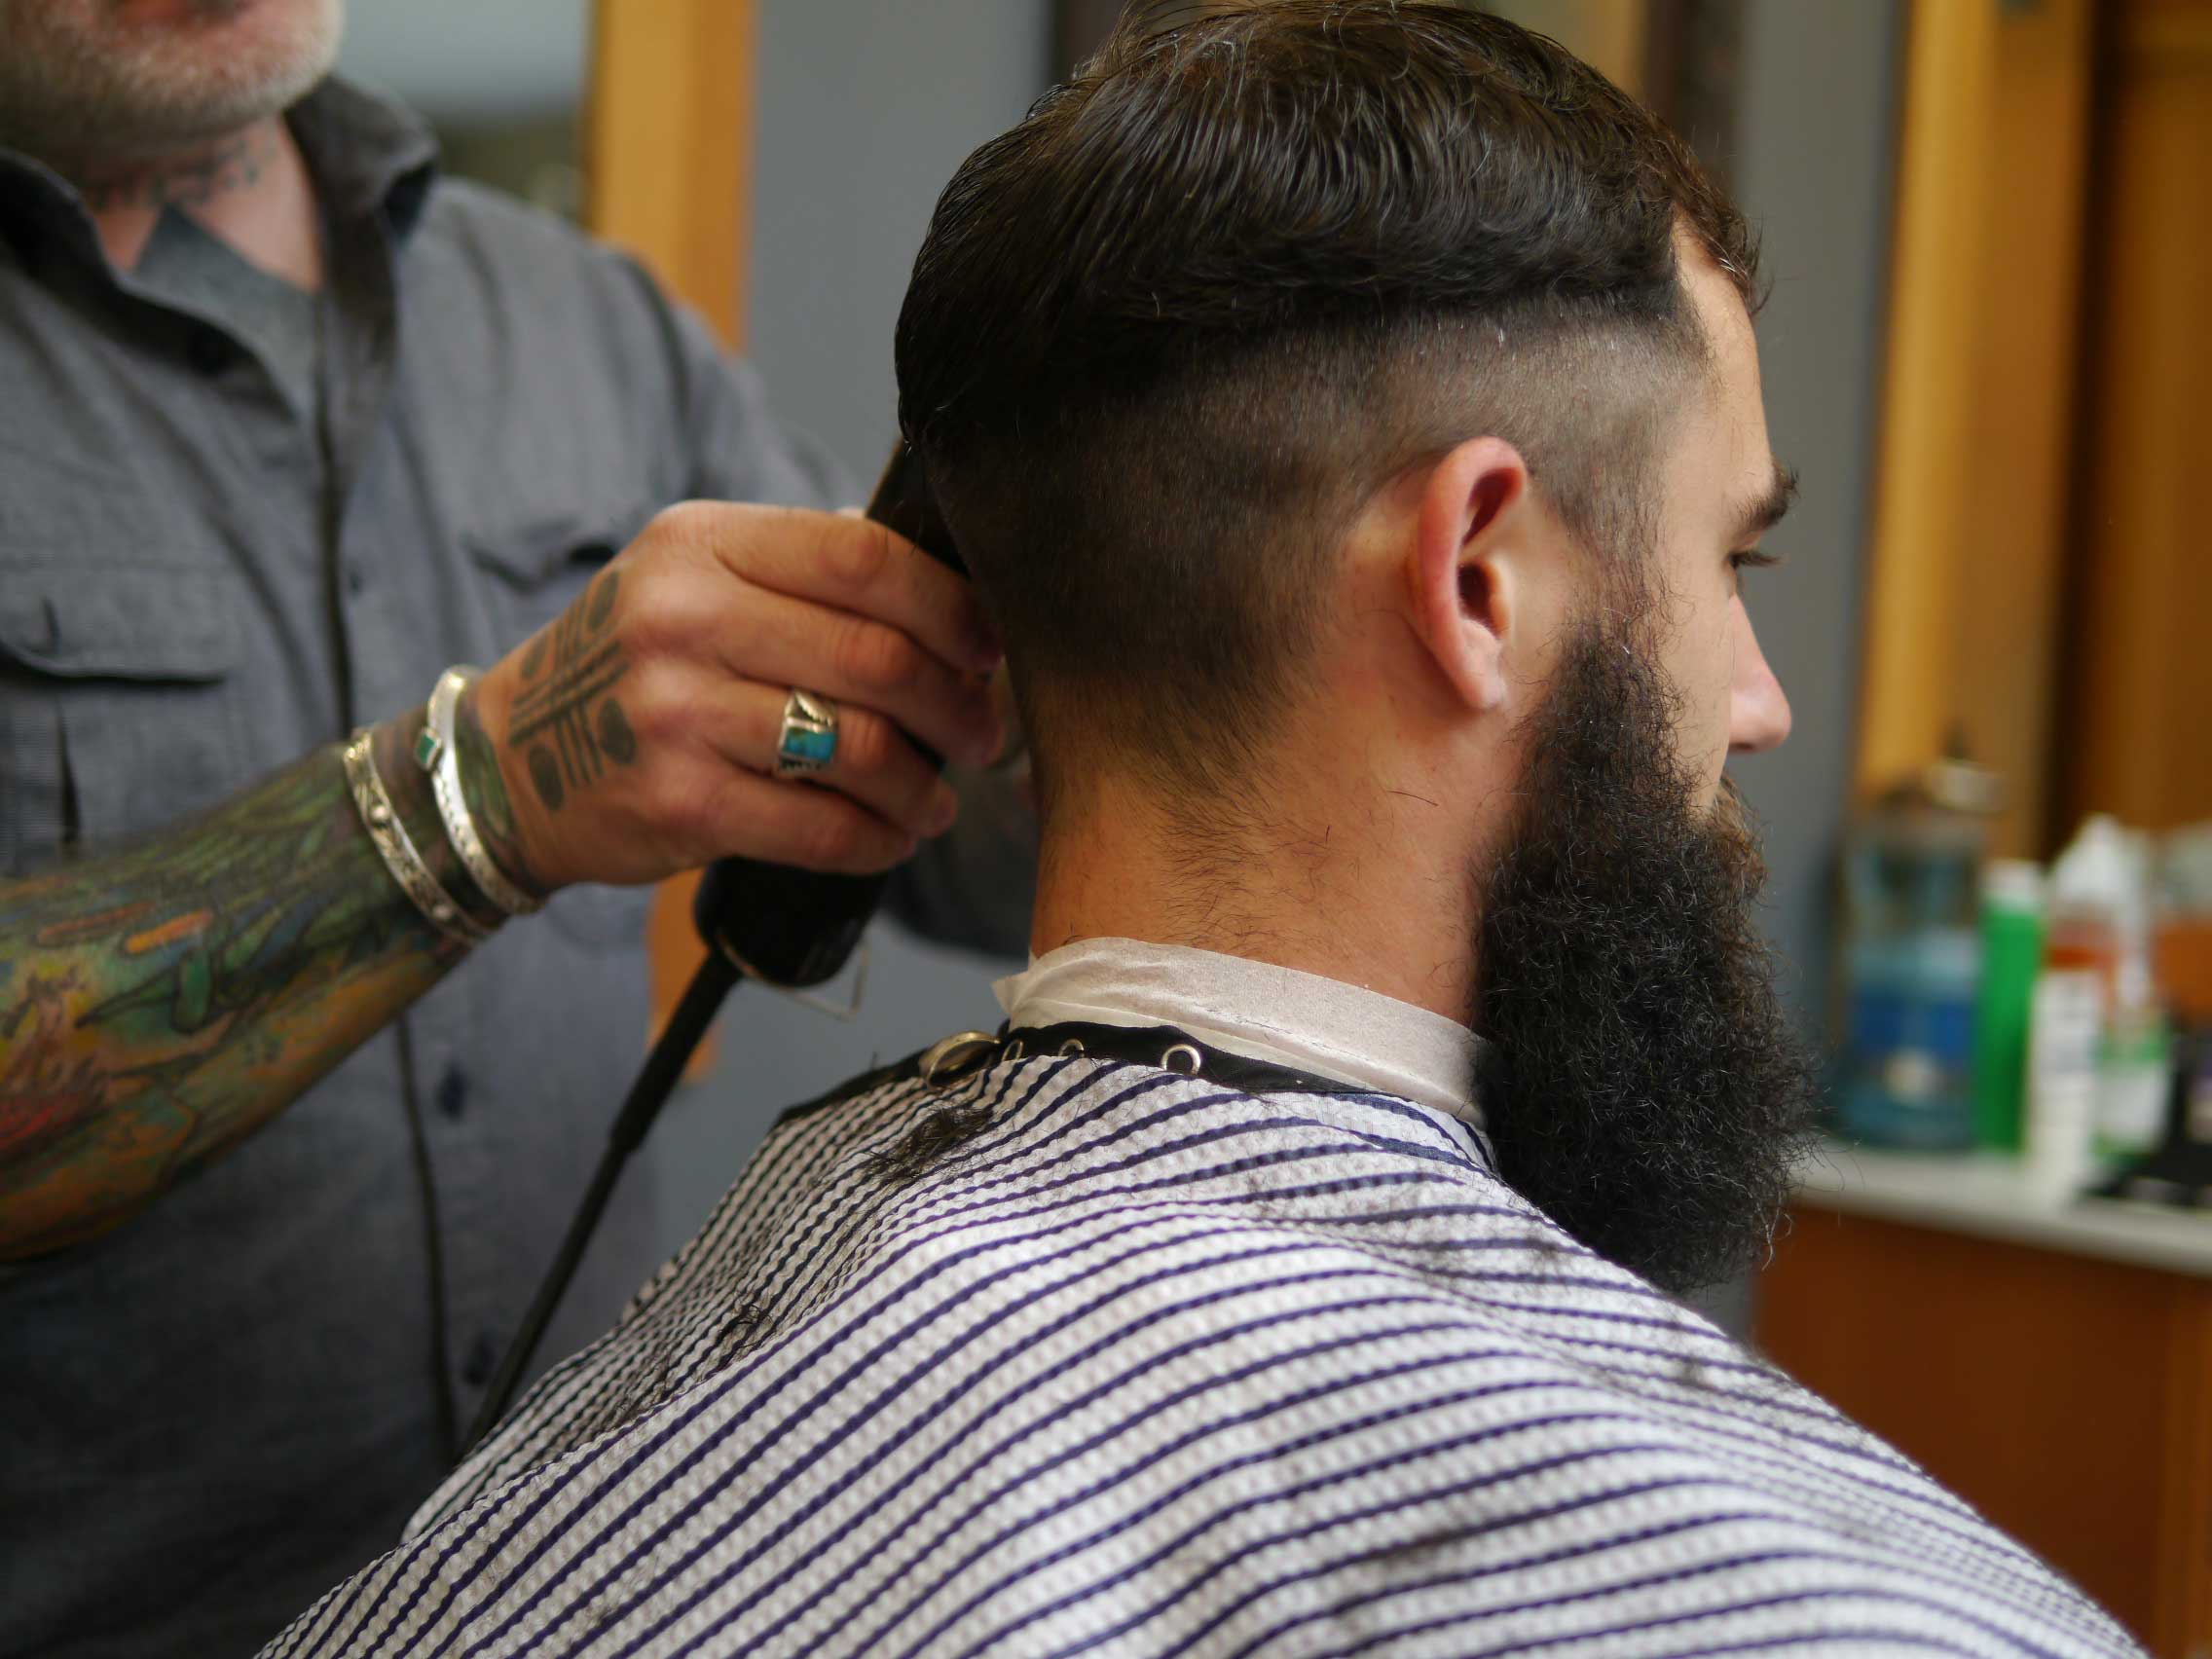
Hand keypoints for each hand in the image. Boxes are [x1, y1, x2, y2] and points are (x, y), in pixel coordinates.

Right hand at [456, 502, 1004, 891]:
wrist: (512, 760)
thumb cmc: (637, 664)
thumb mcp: (693, 577)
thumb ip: (803, 570)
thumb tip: (951, 595)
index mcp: (702, 541)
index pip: (863, 559)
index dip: (950, 607)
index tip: (987, 646)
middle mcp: (683, 617)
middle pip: (877, 657)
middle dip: (956, 705)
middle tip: (982, 734)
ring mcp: (675, 712)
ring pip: (859, 748)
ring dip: (923, 784)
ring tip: (937, 797)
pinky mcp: (679, 802)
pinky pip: (821, 827)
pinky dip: (879, 839)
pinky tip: (894, 836)